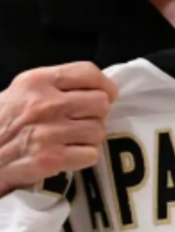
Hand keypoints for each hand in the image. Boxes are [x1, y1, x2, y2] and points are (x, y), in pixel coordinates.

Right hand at [0, 63, 118, 198]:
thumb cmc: (1, 123)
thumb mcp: (21, 92)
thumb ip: (55, 86)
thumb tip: (96, 88)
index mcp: (37, 81)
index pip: (88, 73)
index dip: (105, 86)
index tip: (107, 95)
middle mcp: (44, 104)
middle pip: (101, 103)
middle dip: (97, 114)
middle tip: (82, 122)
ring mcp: (49, 132)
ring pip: (98, 131)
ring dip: (90, 138)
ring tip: (71, 140)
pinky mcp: (51, 159)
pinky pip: (91, 154)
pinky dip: (83, 157)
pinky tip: (67, 155)